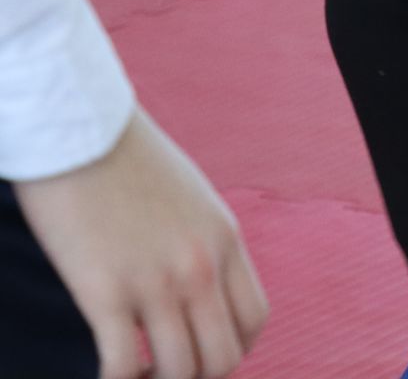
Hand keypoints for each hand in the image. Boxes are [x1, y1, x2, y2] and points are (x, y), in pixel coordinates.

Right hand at [14, 109, 268, 378]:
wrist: (79, 127)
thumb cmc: (126, 159)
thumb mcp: (189, 197)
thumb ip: (199, 239)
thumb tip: (196, 279)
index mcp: (225, 240)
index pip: (254, 319)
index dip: (232, 349)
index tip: (201, 354)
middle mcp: (201, 265)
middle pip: (224, 354)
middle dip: (199, 375)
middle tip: (165, 373)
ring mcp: (156, 280)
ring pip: (180, 370)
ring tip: (135, 376)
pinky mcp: (105, 290)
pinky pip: (122, 365)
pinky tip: (105, 376)